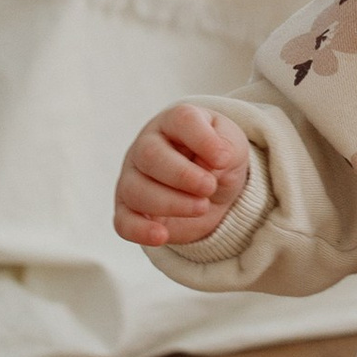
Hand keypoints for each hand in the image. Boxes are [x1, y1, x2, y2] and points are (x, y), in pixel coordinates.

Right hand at [115, 104, 250, 244]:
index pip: (181, 120)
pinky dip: (140, 231)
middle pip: (150, 155)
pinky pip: (123, 222)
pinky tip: (162, 236)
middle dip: (183, 175)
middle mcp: (147, 146)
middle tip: (209, 187)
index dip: (203, 140)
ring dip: (172, 203)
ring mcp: (134, 178)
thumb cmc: (218, 159)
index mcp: (175, 122)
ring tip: (202, 207)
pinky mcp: (130, 210)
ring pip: (136, 190)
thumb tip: (214, 162)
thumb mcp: (232, 148)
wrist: (213, 188)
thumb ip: (225, 149)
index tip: (223, 159)